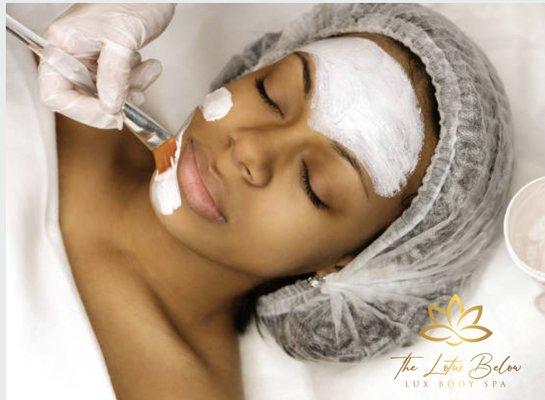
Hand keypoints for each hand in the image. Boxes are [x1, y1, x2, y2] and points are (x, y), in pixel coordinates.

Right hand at [38, 3, 175, 129]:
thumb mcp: (123, 40)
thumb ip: (114, 76)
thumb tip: (109, 107)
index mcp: (63, 45)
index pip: (56, 93)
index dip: (82, 111)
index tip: (110, 115)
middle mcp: (73, 53)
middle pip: (82, 97)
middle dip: (113, 100)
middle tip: (134, 97)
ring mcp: (91, 57)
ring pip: (106, 93)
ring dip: (131, 89)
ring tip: (148, 71)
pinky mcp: (109, 59)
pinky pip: (119, 83)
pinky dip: (137, 81)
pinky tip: (149, 66)